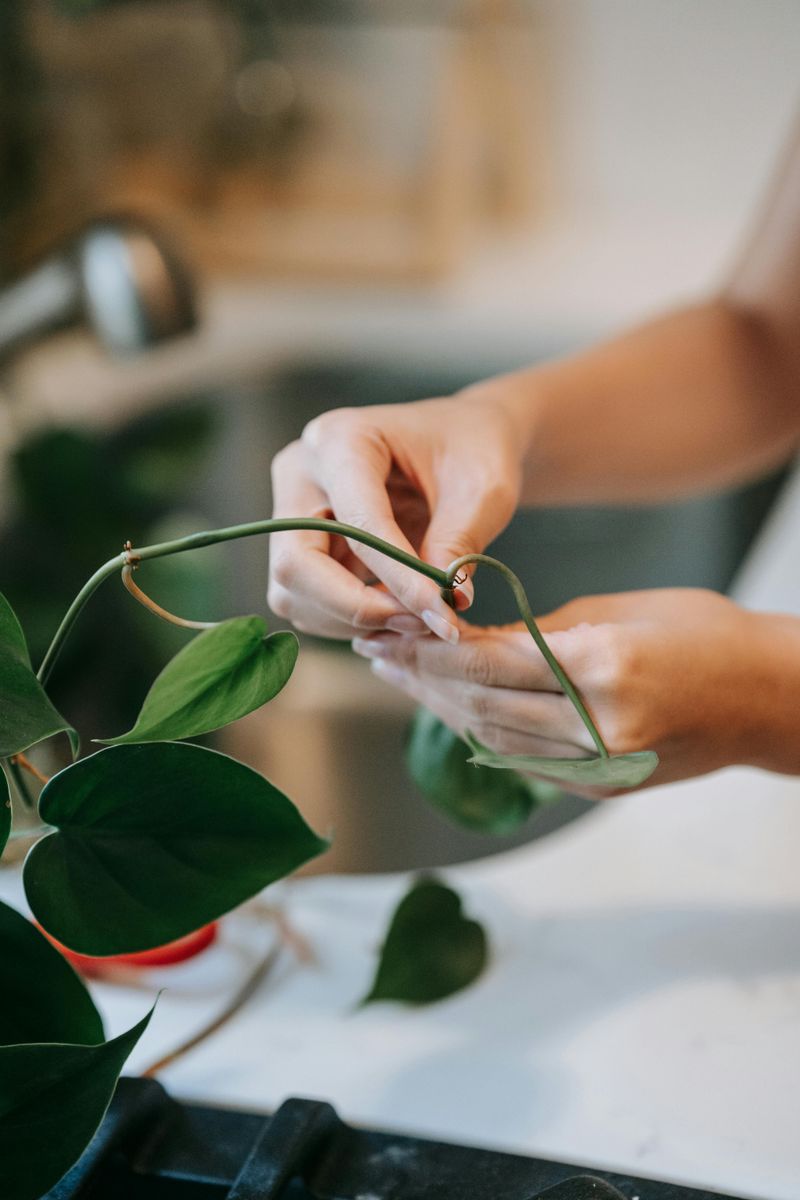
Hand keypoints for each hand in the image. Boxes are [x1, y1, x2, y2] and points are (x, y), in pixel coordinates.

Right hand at [267, 391, 526, 640]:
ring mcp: (293, 511)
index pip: (357, 523)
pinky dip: (350, 622)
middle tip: (419, 624)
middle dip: (356, 607)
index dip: (397, 576)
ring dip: (353, 621)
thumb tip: (446, 605)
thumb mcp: (484, 489)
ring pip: (294, 592)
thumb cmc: (474, 449)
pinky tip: (398, 614)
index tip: (440, 612)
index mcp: (343, 438)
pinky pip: (308, 602)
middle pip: (295, 564)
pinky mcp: (303, 546)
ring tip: (418, 620)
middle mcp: (302, 473)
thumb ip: (459, 543)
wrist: (464, 437)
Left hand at [352, 588, 791, 793]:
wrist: (764, 699)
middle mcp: (598, 724)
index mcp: (604, 665)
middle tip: (376, 651)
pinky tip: (448, 711)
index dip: (433, 646)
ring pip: (493, 738)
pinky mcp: (601, 785)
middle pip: (482, 704)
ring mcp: (600, 764)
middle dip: (421, 677)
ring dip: (439, 709)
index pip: (491, 660)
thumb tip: (465, 642)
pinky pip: (522, 760)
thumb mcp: (615, 611)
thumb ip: (537, 633)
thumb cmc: (699, 633)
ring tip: (399, 679)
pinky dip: (479, 734)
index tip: (391, 626)